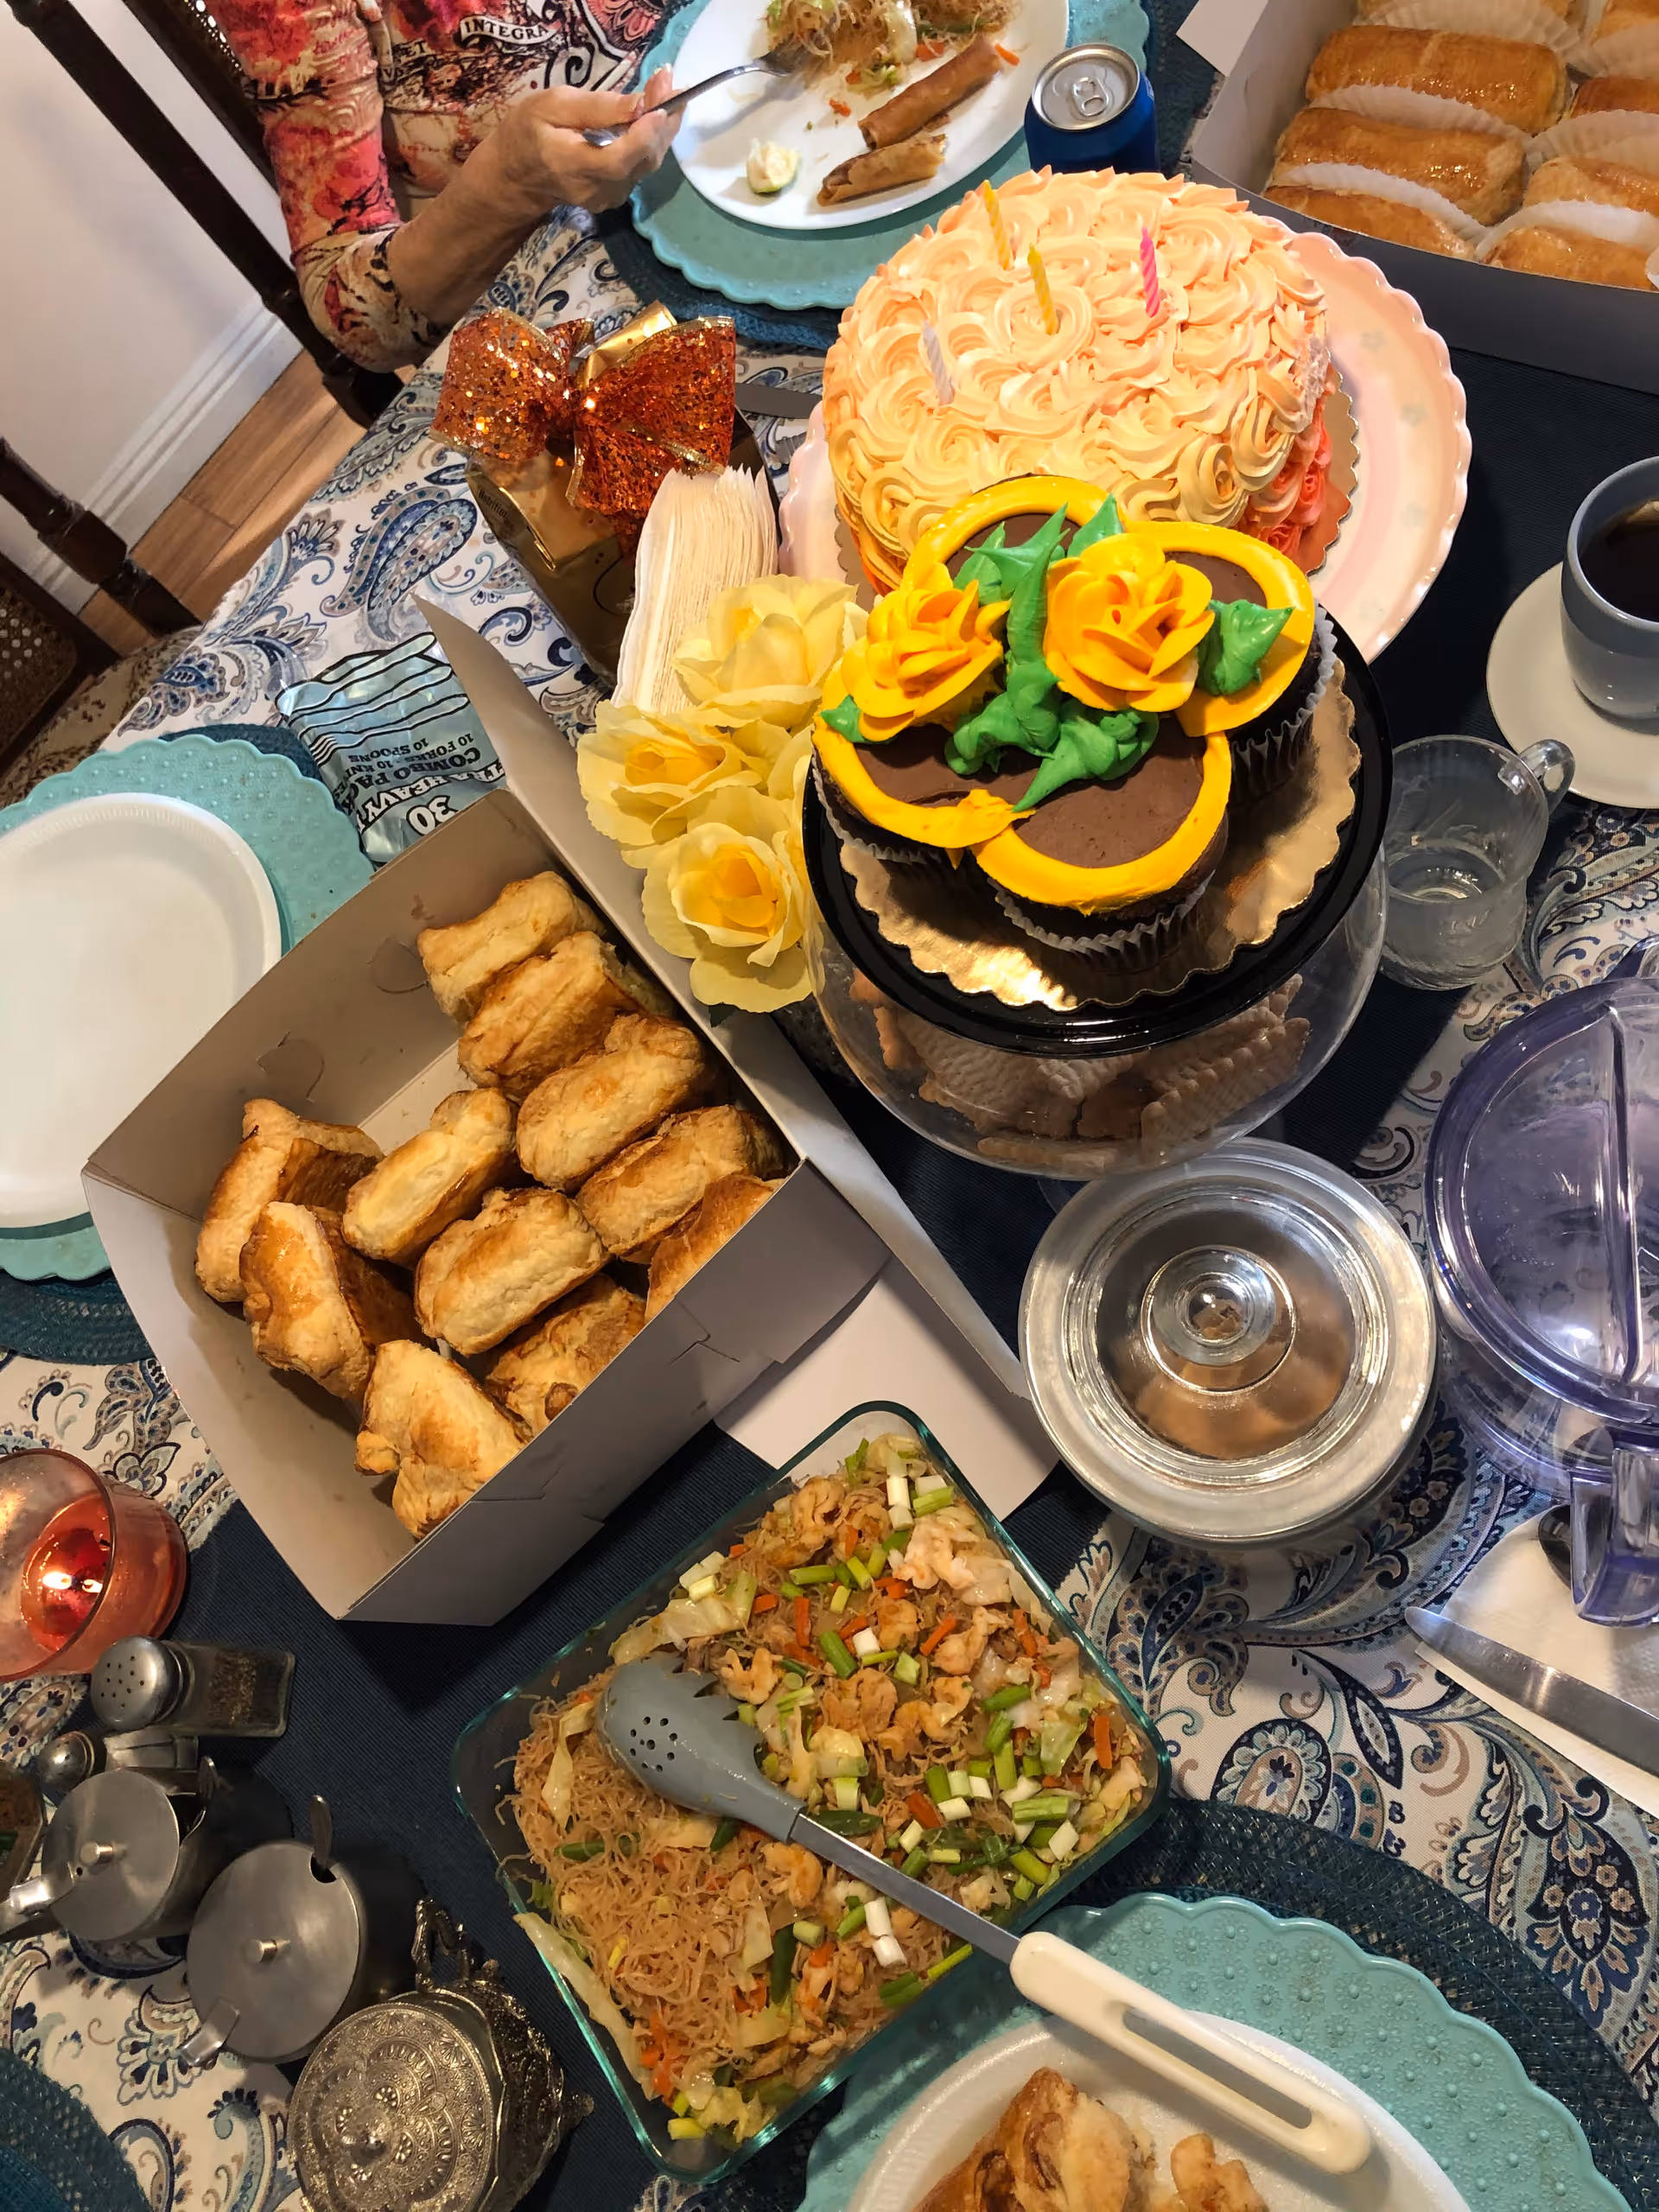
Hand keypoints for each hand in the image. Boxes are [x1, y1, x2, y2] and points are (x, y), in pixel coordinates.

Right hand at [493, 70, 677, 215]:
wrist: (517, 175)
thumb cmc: (528, 132)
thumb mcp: (552, 106)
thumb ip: (596, 108)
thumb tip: (639, 104)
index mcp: (573, 165)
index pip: (619, 158)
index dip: (645, 133)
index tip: (664, 102)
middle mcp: (597, 189)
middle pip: (643, 159)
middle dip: (662, 118)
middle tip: (668, 80)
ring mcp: (609, 196)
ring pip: (648, 162)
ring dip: (662, 125)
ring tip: (665, 88)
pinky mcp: (617, 194)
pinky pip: (643, 165)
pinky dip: (652, 137)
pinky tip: (654, 111)